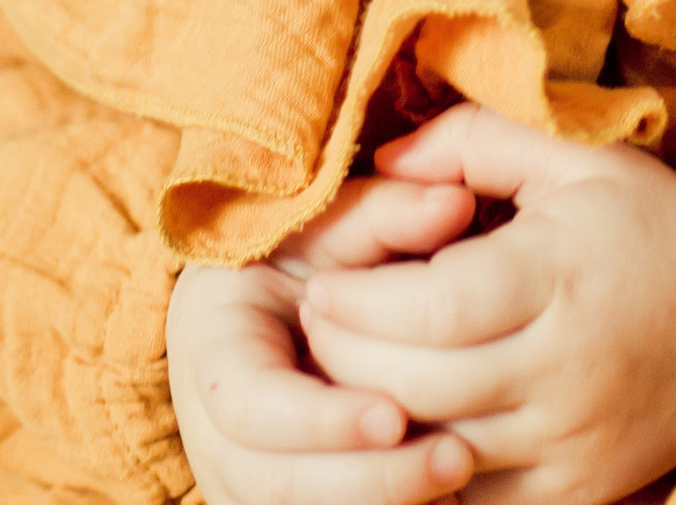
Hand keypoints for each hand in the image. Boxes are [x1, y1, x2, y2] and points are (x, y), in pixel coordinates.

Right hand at [169, 173, 481, 504]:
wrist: (262, 309)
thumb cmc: (295, 257)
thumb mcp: (324, 226)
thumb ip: (383, 214)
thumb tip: (456, 201)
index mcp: (210, 348)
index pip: (247, 405)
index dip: (319, 420)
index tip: (396, 414)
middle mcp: (213, 432)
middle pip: (275, 484)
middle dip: (369, 480)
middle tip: (458, 455)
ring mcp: (240, 481)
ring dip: (385, 503)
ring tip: (464, 469)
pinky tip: (448, 495)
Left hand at [296, 107, 675, 504]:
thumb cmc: (644, 223)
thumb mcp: (573, 154)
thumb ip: (474, 141)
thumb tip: (386, 161)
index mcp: (561, 276)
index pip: (438, 305)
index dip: (364, 302)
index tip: (322, 284)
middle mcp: (567, 369)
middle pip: (424, 386)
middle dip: (346, 359)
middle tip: (315, 324)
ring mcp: (574, 441)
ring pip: (441, 451)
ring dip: (377, 418)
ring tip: (344, 373)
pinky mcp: (580, 490)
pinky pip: (479, 500)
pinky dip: (428, 470)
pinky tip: (403, 425)